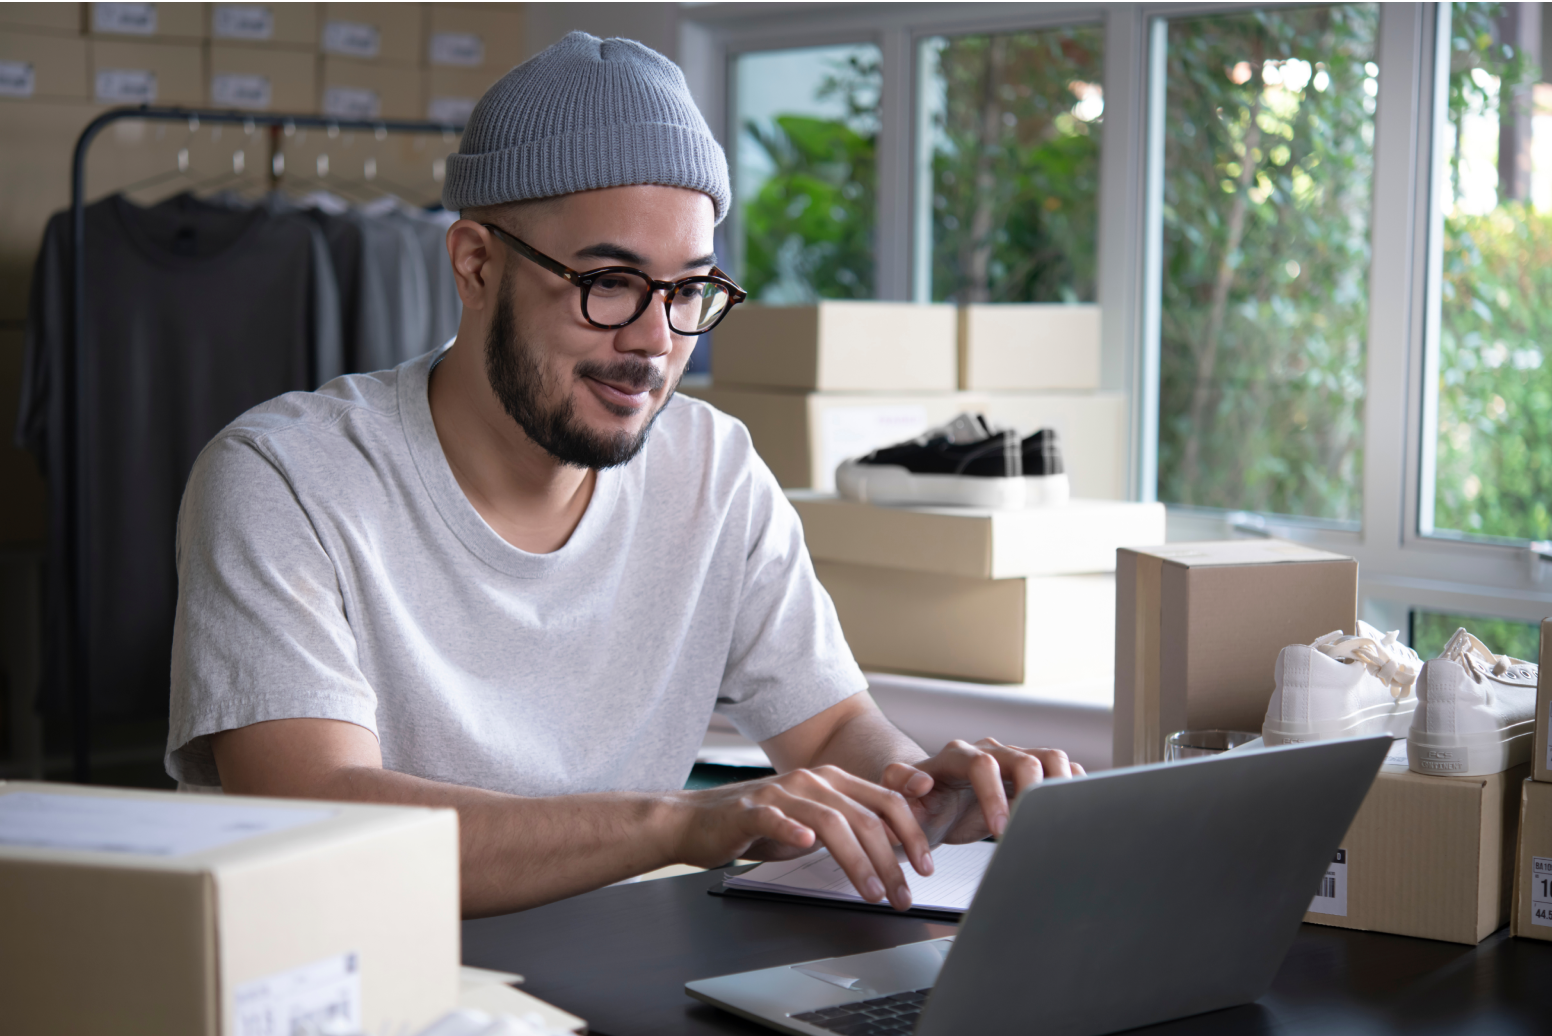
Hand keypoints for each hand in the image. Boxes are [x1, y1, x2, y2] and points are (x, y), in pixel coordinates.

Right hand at [666, 766, 934, 910]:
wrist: (696, 821)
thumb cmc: (756, 824)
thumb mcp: (812, 822)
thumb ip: (849, 826)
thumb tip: (893, 847)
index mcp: (831, 781)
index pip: (885, 801)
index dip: (911, 833)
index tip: (926, 866)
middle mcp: (811, 781)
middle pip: (865, 816)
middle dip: (892, 859)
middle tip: (904, 894)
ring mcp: (779, 793)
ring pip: (830, 821)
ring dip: (857, 860)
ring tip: (873, 891)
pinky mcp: (748, 810)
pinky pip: (774, 818)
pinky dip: (792, 829)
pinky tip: (806, 844)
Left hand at [881, 739, 1084, 844]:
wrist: (933, 808)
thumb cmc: (918, 806)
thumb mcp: (898, 801)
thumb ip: (899, 786)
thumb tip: (920, 782)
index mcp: (956, 756)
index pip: (982, 764)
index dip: (994, 795)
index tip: (999, 830)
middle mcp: (988, 752)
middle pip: (1024, 758)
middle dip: (1032, 794)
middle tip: (1032, 828)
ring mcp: (1012, 760)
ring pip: (1049, 757)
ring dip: (1059, 784)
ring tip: (1058, 816)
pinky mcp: (1030, 773)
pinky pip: (1060, 769)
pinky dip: (1074, 784)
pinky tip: (1076, 806)